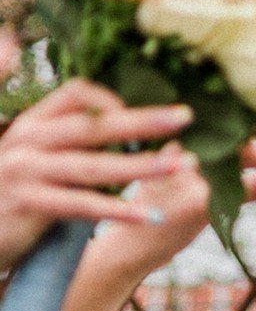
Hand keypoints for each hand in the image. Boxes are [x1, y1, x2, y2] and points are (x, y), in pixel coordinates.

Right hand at [0, 79, 193, 270]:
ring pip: (93, 165)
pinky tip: (149, 215)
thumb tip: (118, 133)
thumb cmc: (13, 198)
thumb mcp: (37, 162)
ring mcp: (27, 171)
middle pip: (93, 124)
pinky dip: (118, 210)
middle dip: (142, 121)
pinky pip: (82, 205)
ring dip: (142, 166)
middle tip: (184, 118)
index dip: (113, 101)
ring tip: (181, 166)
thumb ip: (70, 146)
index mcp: (33, 124)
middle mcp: (29, 140)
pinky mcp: (29, 204)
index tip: (145, 115)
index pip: (76, 94)